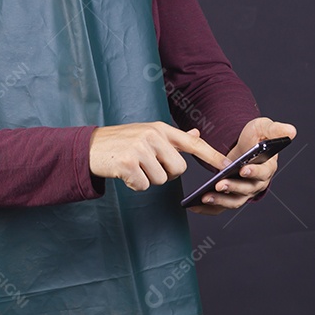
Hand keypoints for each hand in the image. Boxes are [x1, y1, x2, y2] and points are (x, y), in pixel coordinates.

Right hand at [89, 122, 228, 191]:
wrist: (89, 147)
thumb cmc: (121, 141)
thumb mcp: (147, 133)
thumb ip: (173, 138)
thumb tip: (195, 134)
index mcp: (159, 128)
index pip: (191, 143)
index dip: (210, 154)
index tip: (225, 165)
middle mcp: (152, 136)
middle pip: (178, 169)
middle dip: (166, 173)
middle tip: (148, 166)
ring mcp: (139, 149)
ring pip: (161, 179)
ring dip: (148, 179)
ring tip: (134, 167)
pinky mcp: (127, 163)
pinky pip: (144, 186)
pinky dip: (135, 185)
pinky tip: (125, 174)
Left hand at [189, 116, 296, 214]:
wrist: (244, 144)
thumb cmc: (256, 136)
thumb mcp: (264, 127)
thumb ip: (275, 129)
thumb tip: (290, 131)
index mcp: (267, 167)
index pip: (263, 173)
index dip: (253, 172)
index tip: (243, 169)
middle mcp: (257, 183)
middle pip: (247, 190)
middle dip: (233, 187)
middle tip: (219, 184)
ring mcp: (244, 191)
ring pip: (234, 201)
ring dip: (220, 201)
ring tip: (205, 197)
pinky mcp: (231, 195)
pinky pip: (221, 206)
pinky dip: (209, 208)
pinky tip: (194, 205)